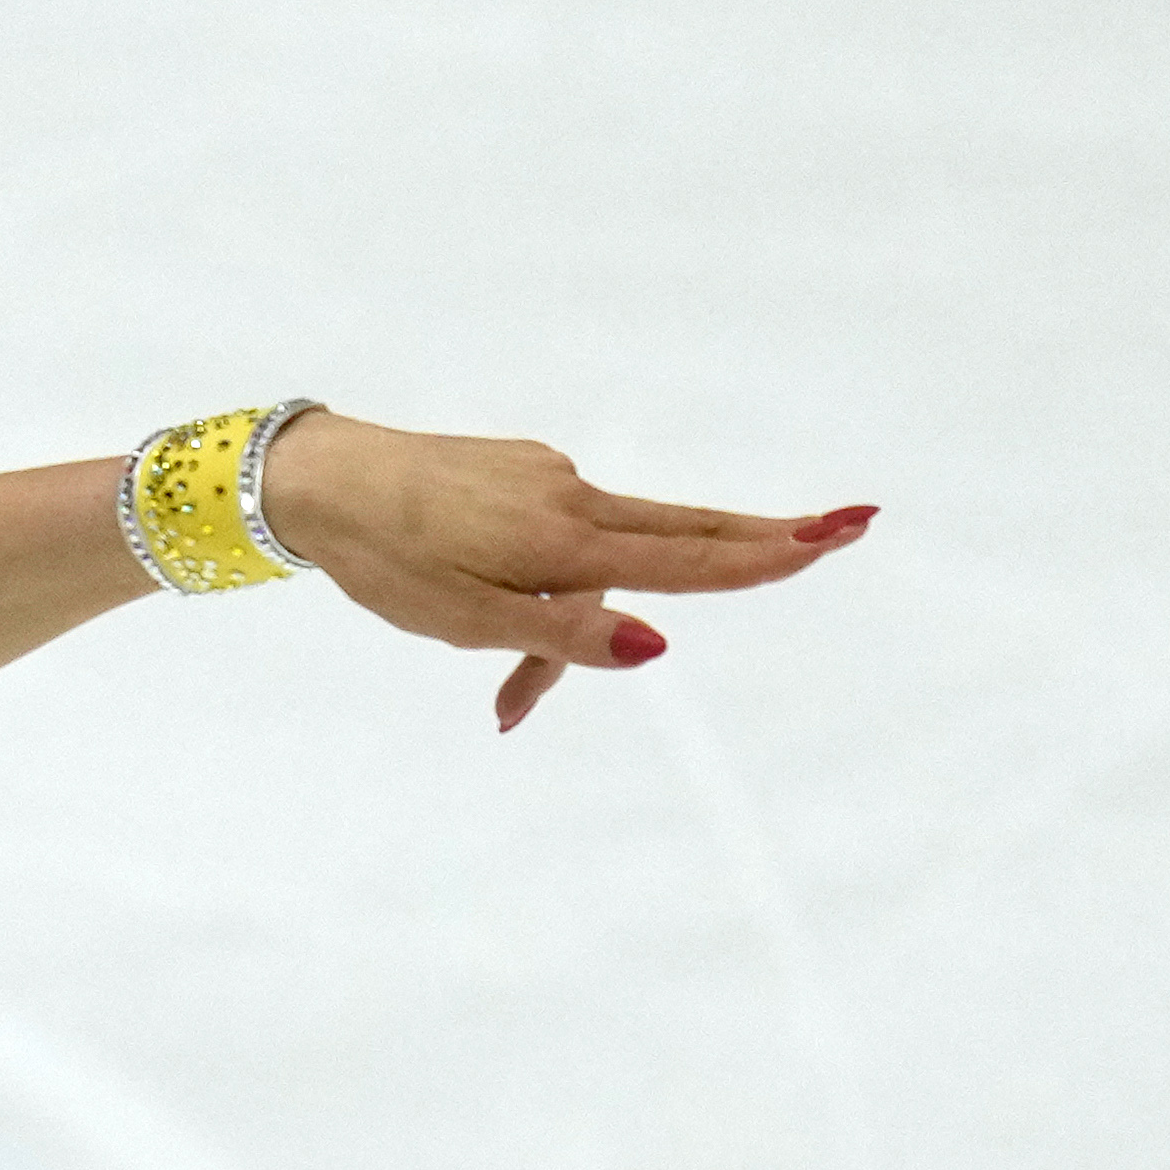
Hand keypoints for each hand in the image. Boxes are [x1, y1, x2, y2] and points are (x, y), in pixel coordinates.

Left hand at [252, 410, 868, 731]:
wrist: (317, 482)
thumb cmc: (386, 560)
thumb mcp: (465, 620)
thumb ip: (563, 638)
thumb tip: (659, 646)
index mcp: (566, 542)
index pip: (692, 554)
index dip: (770, 552)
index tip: (843, 531)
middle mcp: (572, 500)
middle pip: (688, 530)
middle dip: (765, 536)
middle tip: (852, 523)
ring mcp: (549, 479)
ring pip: (602, 562)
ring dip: (574, 627)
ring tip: (503, 695)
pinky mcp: (522, 474)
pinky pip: (558, 546)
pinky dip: (539, 593)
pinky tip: (474, 610)